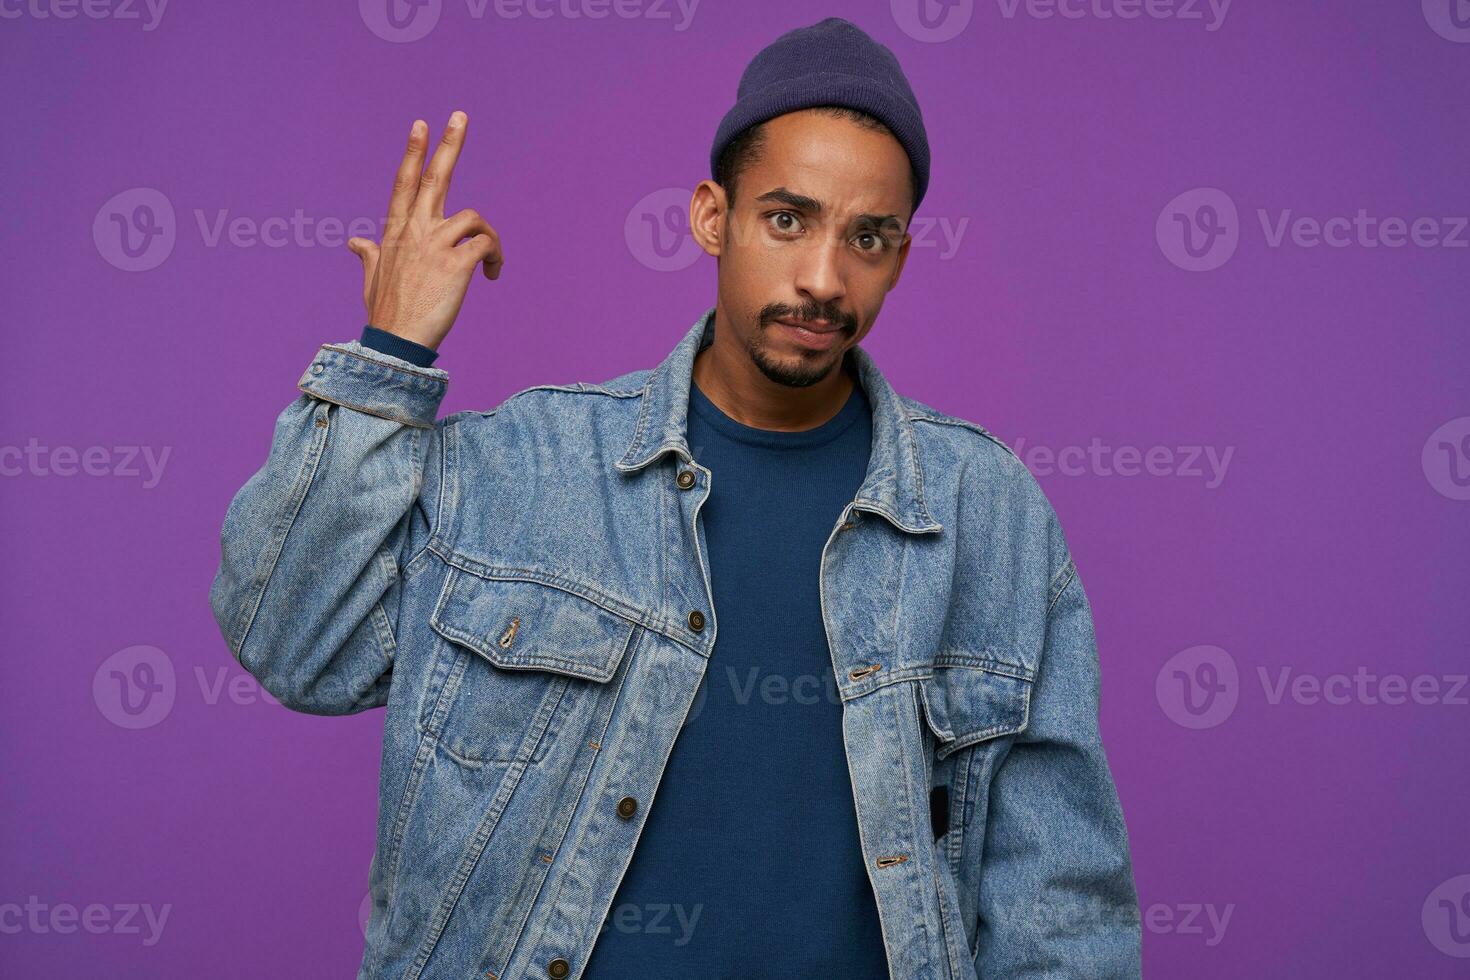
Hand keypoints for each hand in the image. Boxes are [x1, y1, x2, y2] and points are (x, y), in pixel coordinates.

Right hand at [346, 111, 502, 349]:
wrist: (397, 343)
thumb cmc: (387, 313)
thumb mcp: (372, 278)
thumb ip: (369, 255)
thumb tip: (353, 242)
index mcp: (396, 232)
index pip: (404, 183)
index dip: (414, 153)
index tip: (421, 125)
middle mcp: (414, 231)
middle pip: (435, 178)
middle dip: (448, 144)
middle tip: (460, 115)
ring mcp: (435, 245)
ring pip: (474, 217)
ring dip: (490, 236)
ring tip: (491, 263)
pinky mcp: (457, 264)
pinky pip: (485, 244)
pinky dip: (495, 256)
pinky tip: (493, 274)